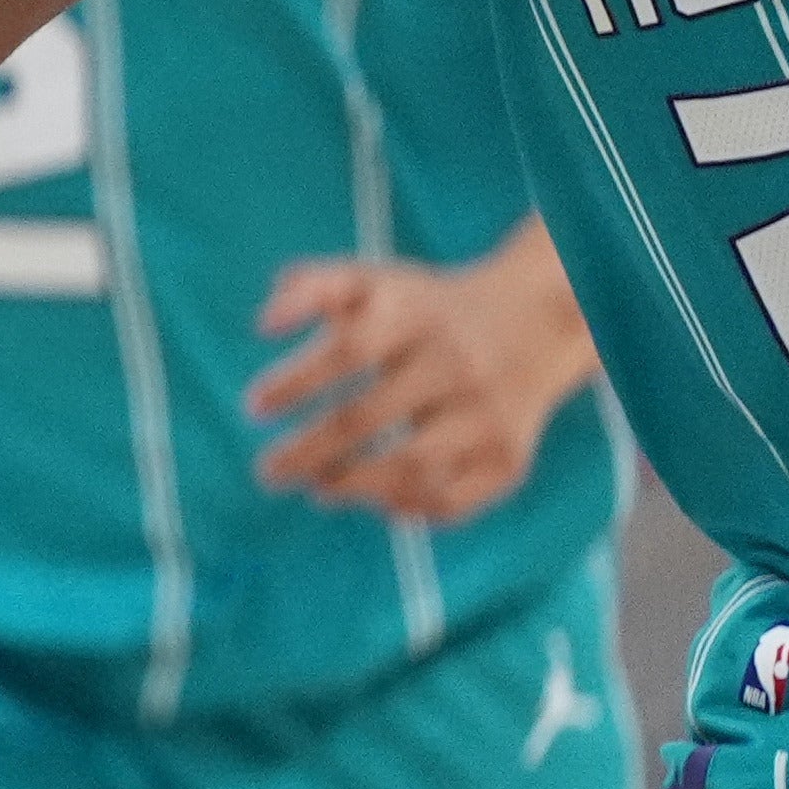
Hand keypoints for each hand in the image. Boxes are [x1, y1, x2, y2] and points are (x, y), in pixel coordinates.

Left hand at [249, 246, 599, 523]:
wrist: (535, 324)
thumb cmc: (424, 308)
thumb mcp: (373, 280)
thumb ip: (311, 287)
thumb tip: (264, 324)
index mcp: (414, 316)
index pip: (346, 349)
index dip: (294, 381)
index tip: (253, 407)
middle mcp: (455, 365)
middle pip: (366, 417)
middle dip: (306, 451)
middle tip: (268, 473)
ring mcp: (486, 416)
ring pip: (410, 467)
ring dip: (352, 486)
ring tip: (318, 488)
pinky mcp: (509, 459)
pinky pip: (452, 501)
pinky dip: (407, 508)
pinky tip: (375, 500)